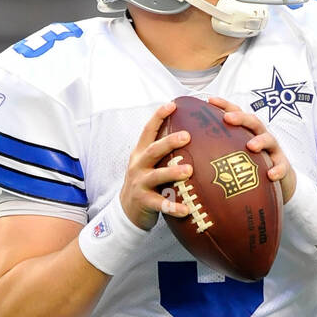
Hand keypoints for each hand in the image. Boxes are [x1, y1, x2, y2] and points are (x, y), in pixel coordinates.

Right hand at [120, 101, 193, 230]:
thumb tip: (188, 135)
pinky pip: (160, 204)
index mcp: (140, 153)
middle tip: (187, 136)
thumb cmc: (145, 184)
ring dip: (172, 172)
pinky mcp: (143, 201)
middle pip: (153, 150)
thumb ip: (162, 152)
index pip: (148, 131)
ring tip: (189, 171)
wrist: (126, 211)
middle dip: (169, 142)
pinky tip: (187, 209)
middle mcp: (138, 165)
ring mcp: (140, 183)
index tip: (172, 105)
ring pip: (156, 175)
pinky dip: (173, 207)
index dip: (159, 117)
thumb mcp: (148, 164)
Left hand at [209, 95, 296, 202]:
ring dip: (260, 141)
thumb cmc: (251, 165)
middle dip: (240, 118)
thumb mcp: (235, 155)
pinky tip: (270, 175)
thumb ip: (217, 151)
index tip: (209, 100)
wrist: (278, 177)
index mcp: (247, 131)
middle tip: (227, 119)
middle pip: (252, 121)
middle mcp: (261, 136)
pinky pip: (281, 167)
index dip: (224, 105)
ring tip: (251, 146)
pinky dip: (277, 170)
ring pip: (269, 140)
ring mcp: (273, 150)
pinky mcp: (282, 165)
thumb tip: (189, 154)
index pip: (236, 114)